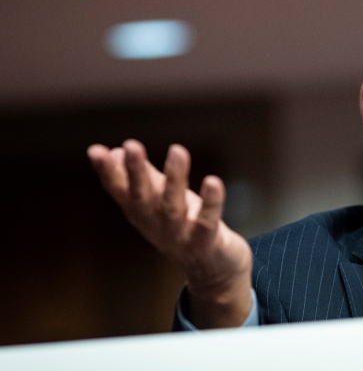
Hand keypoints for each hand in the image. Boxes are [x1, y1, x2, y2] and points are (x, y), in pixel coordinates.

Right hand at [87, 139, 252, 327]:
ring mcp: (179, 237)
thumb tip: (116, 149)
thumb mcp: (161, 199)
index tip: (96, 150)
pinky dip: (210, 203)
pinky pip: (207, 223)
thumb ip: (143, 177)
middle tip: (130, 146)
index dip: (108, 172)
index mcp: (141, 213)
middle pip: (142, 198)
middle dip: (136, 172)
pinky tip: (212, 182)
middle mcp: (155, 226)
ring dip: (174, 179)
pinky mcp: (205, 244)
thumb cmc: (185, 225)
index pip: (120, 191)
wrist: (214, 267)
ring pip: (173, 208)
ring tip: (178, 150)